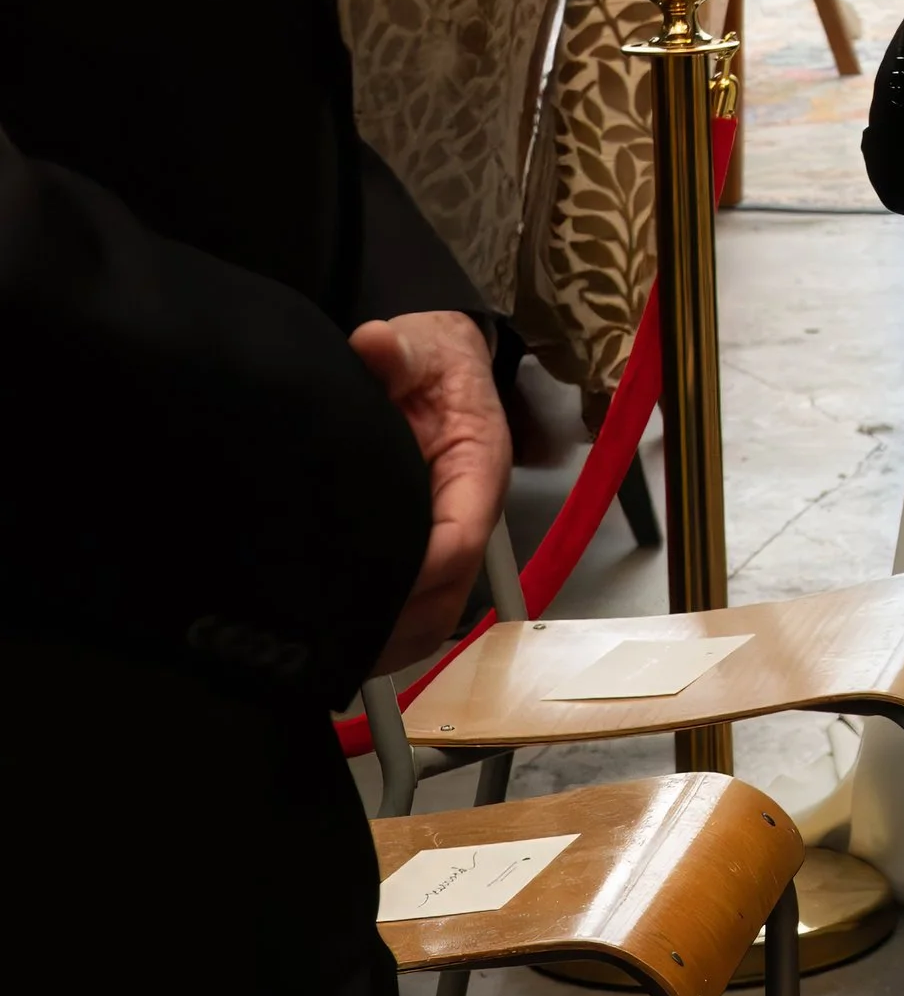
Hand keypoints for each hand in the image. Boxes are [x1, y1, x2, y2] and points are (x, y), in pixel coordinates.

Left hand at [351, 309, 510, 670]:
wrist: (435, 361)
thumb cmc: (429, 358)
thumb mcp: (416, 343)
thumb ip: (396, 349)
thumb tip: (375, 346)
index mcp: (477, 467)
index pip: (459, 539)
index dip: (418, 571)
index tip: (363, 584)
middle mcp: (471, 511)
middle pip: (449, 593)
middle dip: (399, 621)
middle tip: (334, 640)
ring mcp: (452, 535)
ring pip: (438, 613)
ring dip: (394, 639)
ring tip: (335, 652)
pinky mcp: (430, 550)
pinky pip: (422, 610)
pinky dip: (390, 635)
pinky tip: (346, 641)